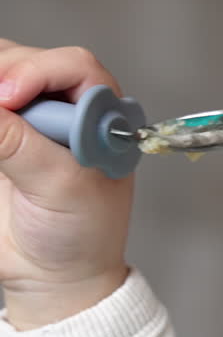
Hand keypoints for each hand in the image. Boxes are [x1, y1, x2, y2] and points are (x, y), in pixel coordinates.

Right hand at [0, 40, 132, 329]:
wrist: (53, 275)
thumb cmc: (81, 231)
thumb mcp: (59, 188)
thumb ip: (21, 147)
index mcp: (98, 113)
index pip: (72, 66)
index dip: (37, 71)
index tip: (7, 97)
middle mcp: (62, 107)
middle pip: (22, 61)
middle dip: (2, 74)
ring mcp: (24, 120)